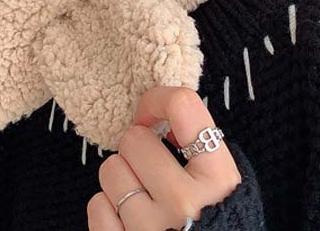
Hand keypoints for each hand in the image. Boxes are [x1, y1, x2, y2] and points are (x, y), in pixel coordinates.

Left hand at [87, 86, 241, 229]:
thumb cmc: (215, 223)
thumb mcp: (223, 184)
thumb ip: (200, 146)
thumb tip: (157, 111)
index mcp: (218, 179)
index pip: (182, 105)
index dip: (158, 101)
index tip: (152, 116)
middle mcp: (185, 204)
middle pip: (133, 138)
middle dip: (138, 149)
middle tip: (151, 169)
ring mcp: (151, 230)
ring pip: (110, 170)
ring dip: (122, 180)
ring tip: (143, 199)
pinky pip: (96, 206)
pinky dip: (108, 211)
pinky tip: (129, 222)